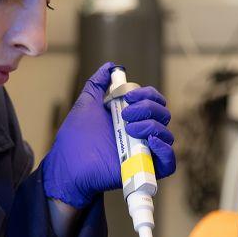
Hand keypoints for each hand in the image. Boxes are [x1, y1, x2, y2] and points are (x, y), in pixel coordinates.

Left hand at [44, 63, 174, 208]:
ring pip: (168, 135)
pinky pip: (169, 163)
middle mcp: (140, 133)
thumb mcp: (86, 105)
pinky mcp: (145, 169)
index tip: (129, 95)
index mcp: (131, 117)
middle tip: (125, 114)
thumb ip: (97, 85)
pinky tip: (150, 142)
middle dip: (148, 108)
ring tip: (129, 129)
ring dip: (152, 126)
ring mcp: (144, 151)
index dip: (147, 94)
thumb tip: (109, 67)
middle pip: (163, 114)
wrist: (68, 166)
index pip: (154, 101)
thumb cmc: (75, 139)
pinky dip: (165, 150)